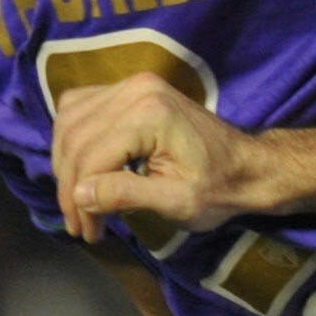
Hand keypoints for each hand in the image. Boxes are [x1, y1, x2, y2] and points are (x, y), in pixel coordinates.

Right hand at [55, 73, 272, 239]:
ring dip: (67, 164)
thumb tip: (79, 194)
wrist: (248, 167)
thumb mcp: (176, 201)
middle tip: (80, 224)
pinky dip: (74, 139)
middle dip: (70, 186)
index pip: (92, 156)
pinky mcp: (131, 89)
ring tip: (79, 203)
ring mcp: (133, 84)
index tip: (86, 231)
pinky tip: (83, 169)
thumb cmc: (219, 189)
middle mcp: (136, 88)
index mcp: (150, 113)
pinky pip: (81, 108)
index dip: (79, 199)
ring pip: (70, 121)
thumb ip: (126, 195)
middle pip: (75, 137)